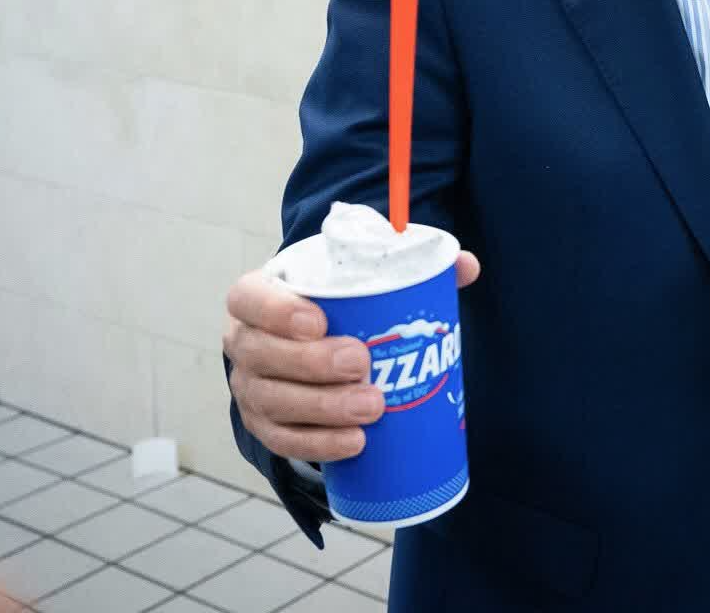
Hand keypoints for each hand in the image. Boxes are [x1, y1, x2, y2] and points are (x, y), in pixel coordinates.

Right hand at [224, 250, 479, 462]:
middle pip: (263, 356)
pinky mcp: (265, 426)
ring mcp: (251, 388)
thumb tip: (465, 265)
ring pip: (274, 402)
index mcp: (257, 297)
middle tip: (362, 364)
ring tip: (373, 407)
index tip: (320, 320)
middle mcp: (244, 344)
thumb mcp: (358, 280)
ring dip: (323, 409)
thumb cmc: (336, 308)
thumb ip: (410, 266)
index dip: (277, 311)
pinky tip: (355, 443)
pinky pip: (284, 441)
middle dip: (312, 364)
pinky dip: (319, 444)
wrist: (308, 348)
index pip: (249, 299)